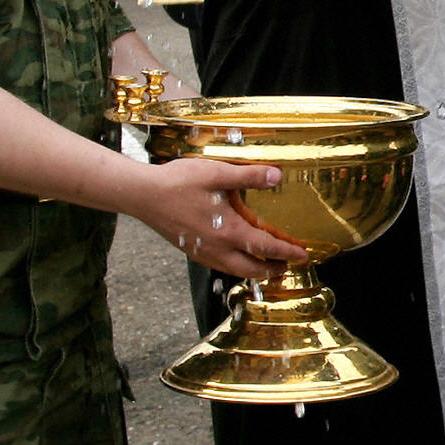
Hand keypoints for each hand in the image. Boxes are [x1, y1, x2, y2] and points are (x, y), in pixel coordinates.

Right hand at [129, 159, 307, 278]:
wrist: (142, 195)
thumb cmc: (178, 183)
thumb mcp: (217, 173)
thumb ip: (249, 176)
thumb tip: (276, 176)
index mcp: (229, 231)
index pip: (266, 247)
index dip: (287, 252)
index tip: (303, 254)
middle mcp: (217, 248)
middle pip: (252, 269)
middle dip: (272, 269)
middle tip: (287, 264)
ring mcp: (202, 252)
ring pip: (234, 270)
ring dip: (254, 270)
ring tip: (266, 263)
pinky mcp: (191, 250)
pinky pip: (219, 265)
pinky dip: (235, 266)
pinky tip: (236, 255)